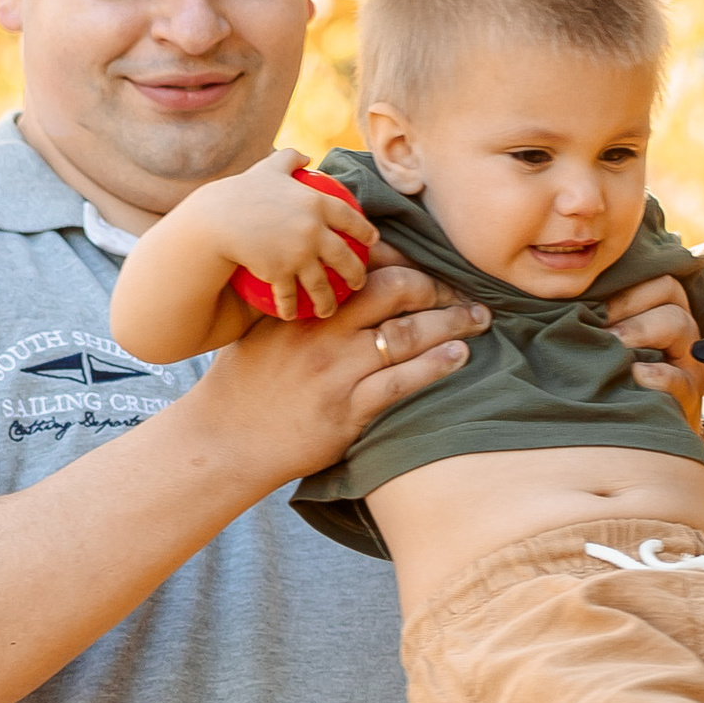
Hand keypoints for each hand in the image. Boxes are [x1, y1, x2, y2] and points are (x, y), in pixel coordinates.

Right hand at [194, 257, 485, 483]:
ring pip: (408, 334)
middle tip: (464, 295)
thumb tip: (340, 287)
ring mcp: (337, 371)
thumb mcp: (265, 330)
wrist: (225, 439)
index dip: (406, 262)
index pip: (366, 268)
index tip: (429, 267)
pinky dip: (436, 366)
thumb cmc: (244, 385)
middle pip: (397, 291)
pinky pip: (402, 382)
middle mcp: (324, 333)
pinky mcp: (347, 410)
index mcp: (307, 307)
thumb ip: (303, 307)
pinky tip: (459, 356)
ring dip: (452, 323)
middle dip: (439, 288)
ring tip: (478, 320)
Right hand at [220, 149, 376, 320]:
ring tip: (327, 311)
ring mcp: (299, 254)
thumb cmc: (242, 191)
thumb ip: (290, 159)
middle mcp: (314, 230)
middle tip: (358, 283)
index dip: (365, 230)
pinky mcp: (281, 273)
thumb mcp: (269, 168)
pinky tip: (290, 315)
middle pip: (344, 258)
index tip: (374, 241)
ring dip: (327, 302)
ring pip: (321, 285)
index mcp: (316, 203)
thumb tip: (305, 154)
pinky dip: (290, 308)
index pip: (349, 219)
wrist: (218, 219)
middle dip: (356, 274)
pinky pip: (290, 296)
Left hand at [604, 271, 703, 428]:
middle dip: (628, 302)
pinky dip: (657, 375)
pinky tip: (634, 375)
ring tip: (611, 343)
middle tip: (597, 321)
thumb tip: (558, 303)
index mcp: (663, 309)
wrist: (637, 436)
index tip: (591, 299)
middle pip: (668, 291)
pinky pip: (680, 378)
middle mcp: (681, 328)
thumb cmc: (614, 383)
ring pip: (679, 324)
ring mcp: (689, 361)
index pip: (655, 278)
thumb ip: (596, 323)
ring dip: (640, 329)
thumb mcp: (607, 347)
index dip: (625, 285)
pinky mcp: (689, 394)